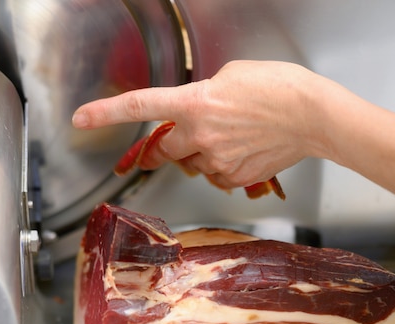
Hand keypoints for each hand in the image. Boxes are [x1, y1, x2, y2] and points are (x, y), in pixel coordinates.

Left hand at [73, 60, 394, 196]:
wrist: (313, 115)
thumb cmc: (278, 87)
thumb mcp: (231, 76)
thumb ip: (202, 94)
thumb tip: (194, 111)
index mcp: (195, 102)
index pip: (141, 106)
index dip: (106, 114)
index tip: (81, 119)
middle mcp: (200, 134)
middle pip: (162, 150)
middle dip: (163, 147)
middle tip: (172, 141)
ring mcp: (216, 160)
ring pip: (192, 163)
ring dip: (199, 152)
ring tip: (231, 137)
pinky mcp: (234, 177)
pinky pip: (214, 175)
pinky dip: (220, 166)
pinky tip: (242, 151)